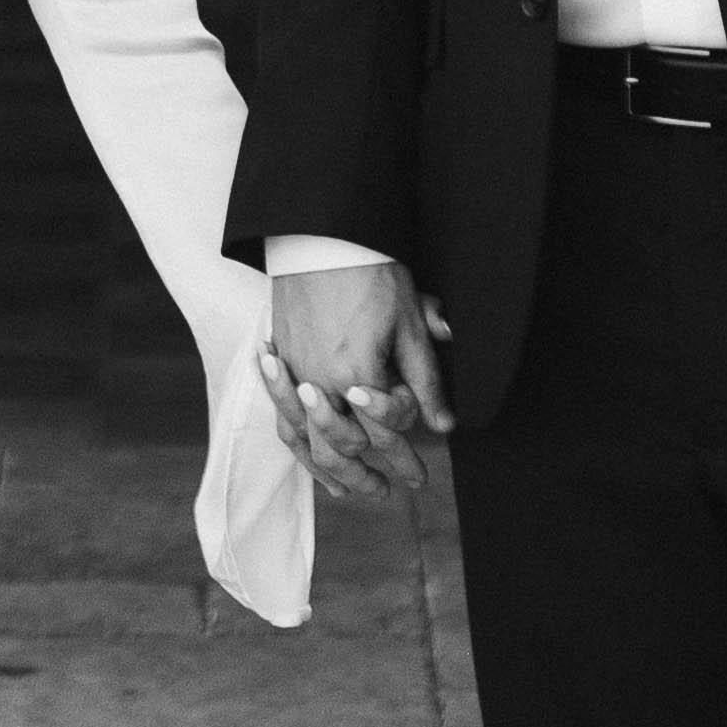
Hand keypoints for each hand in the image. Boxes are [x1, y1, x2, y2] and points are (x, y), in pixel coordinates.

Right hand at [266, 255, 448, 504]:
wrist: (321, 237)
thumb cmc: (371, 274)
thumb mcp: (409, 323)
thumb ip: (425, 377)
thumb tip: (444, 424)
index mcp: (358, 374)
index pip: (386, 433)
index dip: (407, 457)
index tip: (421, 475)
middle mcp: (322, 384)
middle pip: (346, 449)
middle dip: (373, 474)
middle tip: (396, 488)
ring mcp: (296, 376)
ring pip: (311, 443)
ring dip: (335, 473)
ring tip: (357, 490)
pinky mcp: (282, 365)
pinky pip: (283, 421)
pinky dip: (300, 448)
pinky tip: (316, 464)